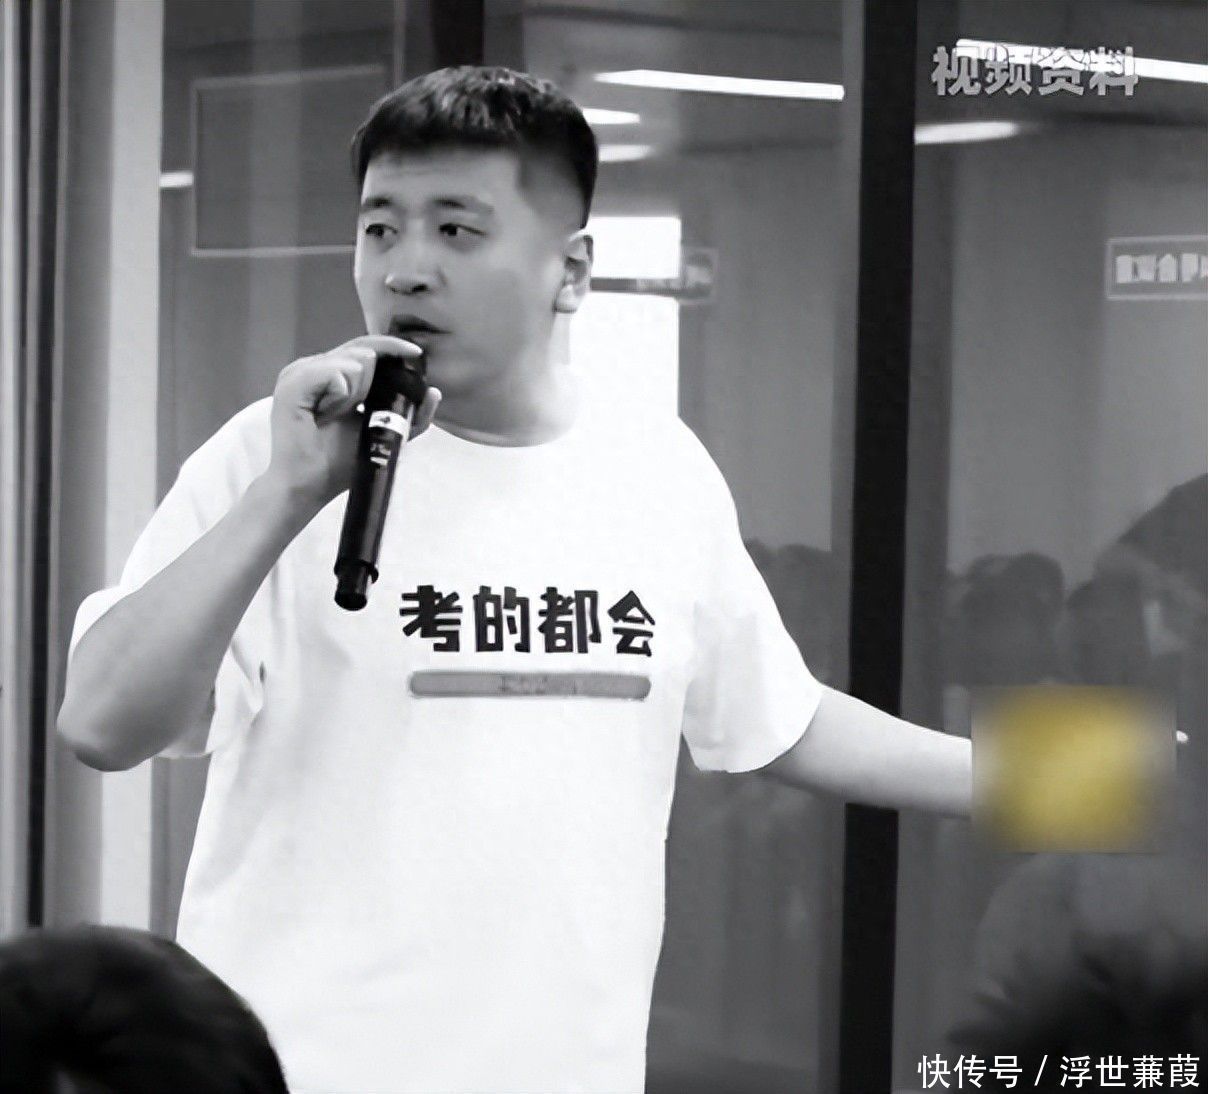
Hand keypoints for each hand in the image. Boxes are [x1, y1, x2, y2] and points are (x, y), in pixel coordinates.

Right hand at [263, 336, 441, 511]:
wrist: (305, 487)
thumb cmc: (337, 464)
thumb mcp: (384, 435)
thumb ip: (410, 417)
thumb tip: (434, 391)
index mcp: (332, 374)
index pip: (367, 347)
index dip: (392, 348)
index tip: (417, 354)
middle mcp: (315, 367)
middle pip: (363, 349)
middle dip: (373, 380)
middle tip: (354, 411)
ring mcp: (300, 372)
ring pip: (354, 360)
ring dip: (357, 391)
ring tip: (334, 417)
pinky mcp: (293, 383)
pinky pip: (336, 373)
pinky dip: (342, 394)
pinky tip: (327, 414)